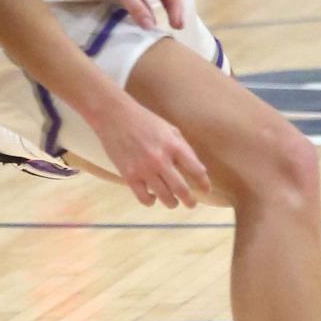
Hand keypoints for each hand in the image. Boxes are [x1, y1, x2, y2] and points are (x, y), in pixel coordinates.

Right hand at [97, 92, 210, 208]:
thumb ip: (184, 149)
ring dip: (172, 203)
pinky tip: (153, 197)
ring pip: (164, 197)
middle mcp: (160, 159)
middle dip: (190, 200)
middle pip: (181, 189)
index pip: (196, 170)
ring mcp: (144, 169)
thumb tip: (198, 170)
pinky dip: (151, 201)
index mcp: (173, 145)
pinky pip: (144, 198)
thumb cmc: (145, 121)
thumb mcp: (170, 130)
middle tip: (191, 204)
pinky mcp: (129, 176)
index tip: (206, 190)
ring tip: (173, 202)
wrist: (114, 116)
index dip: (204, 183)